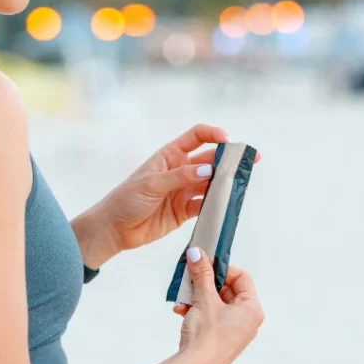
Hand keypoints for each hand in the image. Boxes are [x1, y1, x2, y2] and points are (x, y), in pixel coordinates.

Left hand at [94, 124, 259, 253]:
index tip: (228, 140)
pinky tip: (226, 205)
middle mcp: (180, 170)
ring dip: (225, 183)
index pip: (196, 137)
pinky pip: (205, 205)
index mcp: (170, 155)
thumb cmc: (126, 199)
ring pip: (211, 183)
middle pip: (210, 160)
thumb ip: (180, 176)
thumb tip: (208, 170)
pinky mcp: (185, 211)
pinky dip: (216, 205)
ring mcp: (183, 191)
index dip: (213, 134)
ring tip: (241, 185)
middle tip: (250, 162)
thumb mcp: (152, 183)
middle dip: (229, 160)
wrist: (114, 228)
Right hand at [175, 248, 263, 363]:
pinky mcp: (220, 339)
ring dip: (197, 297)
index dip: (222, 269)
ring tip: (182, 297)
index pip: (241, 278)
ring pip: (216, 303)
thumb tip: (197, 253)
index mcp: (252, 309)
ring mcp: (234, 331)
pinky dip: (196, 311)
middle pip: (227, 290)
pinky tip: (180, 311)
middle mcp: (247, 320)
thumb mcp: (204, 299)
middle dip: (205, 284)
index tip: (205, 265)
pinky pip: (210, 316)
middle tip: (190, 278)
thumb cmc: (207, 336)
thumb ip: (201, 274)